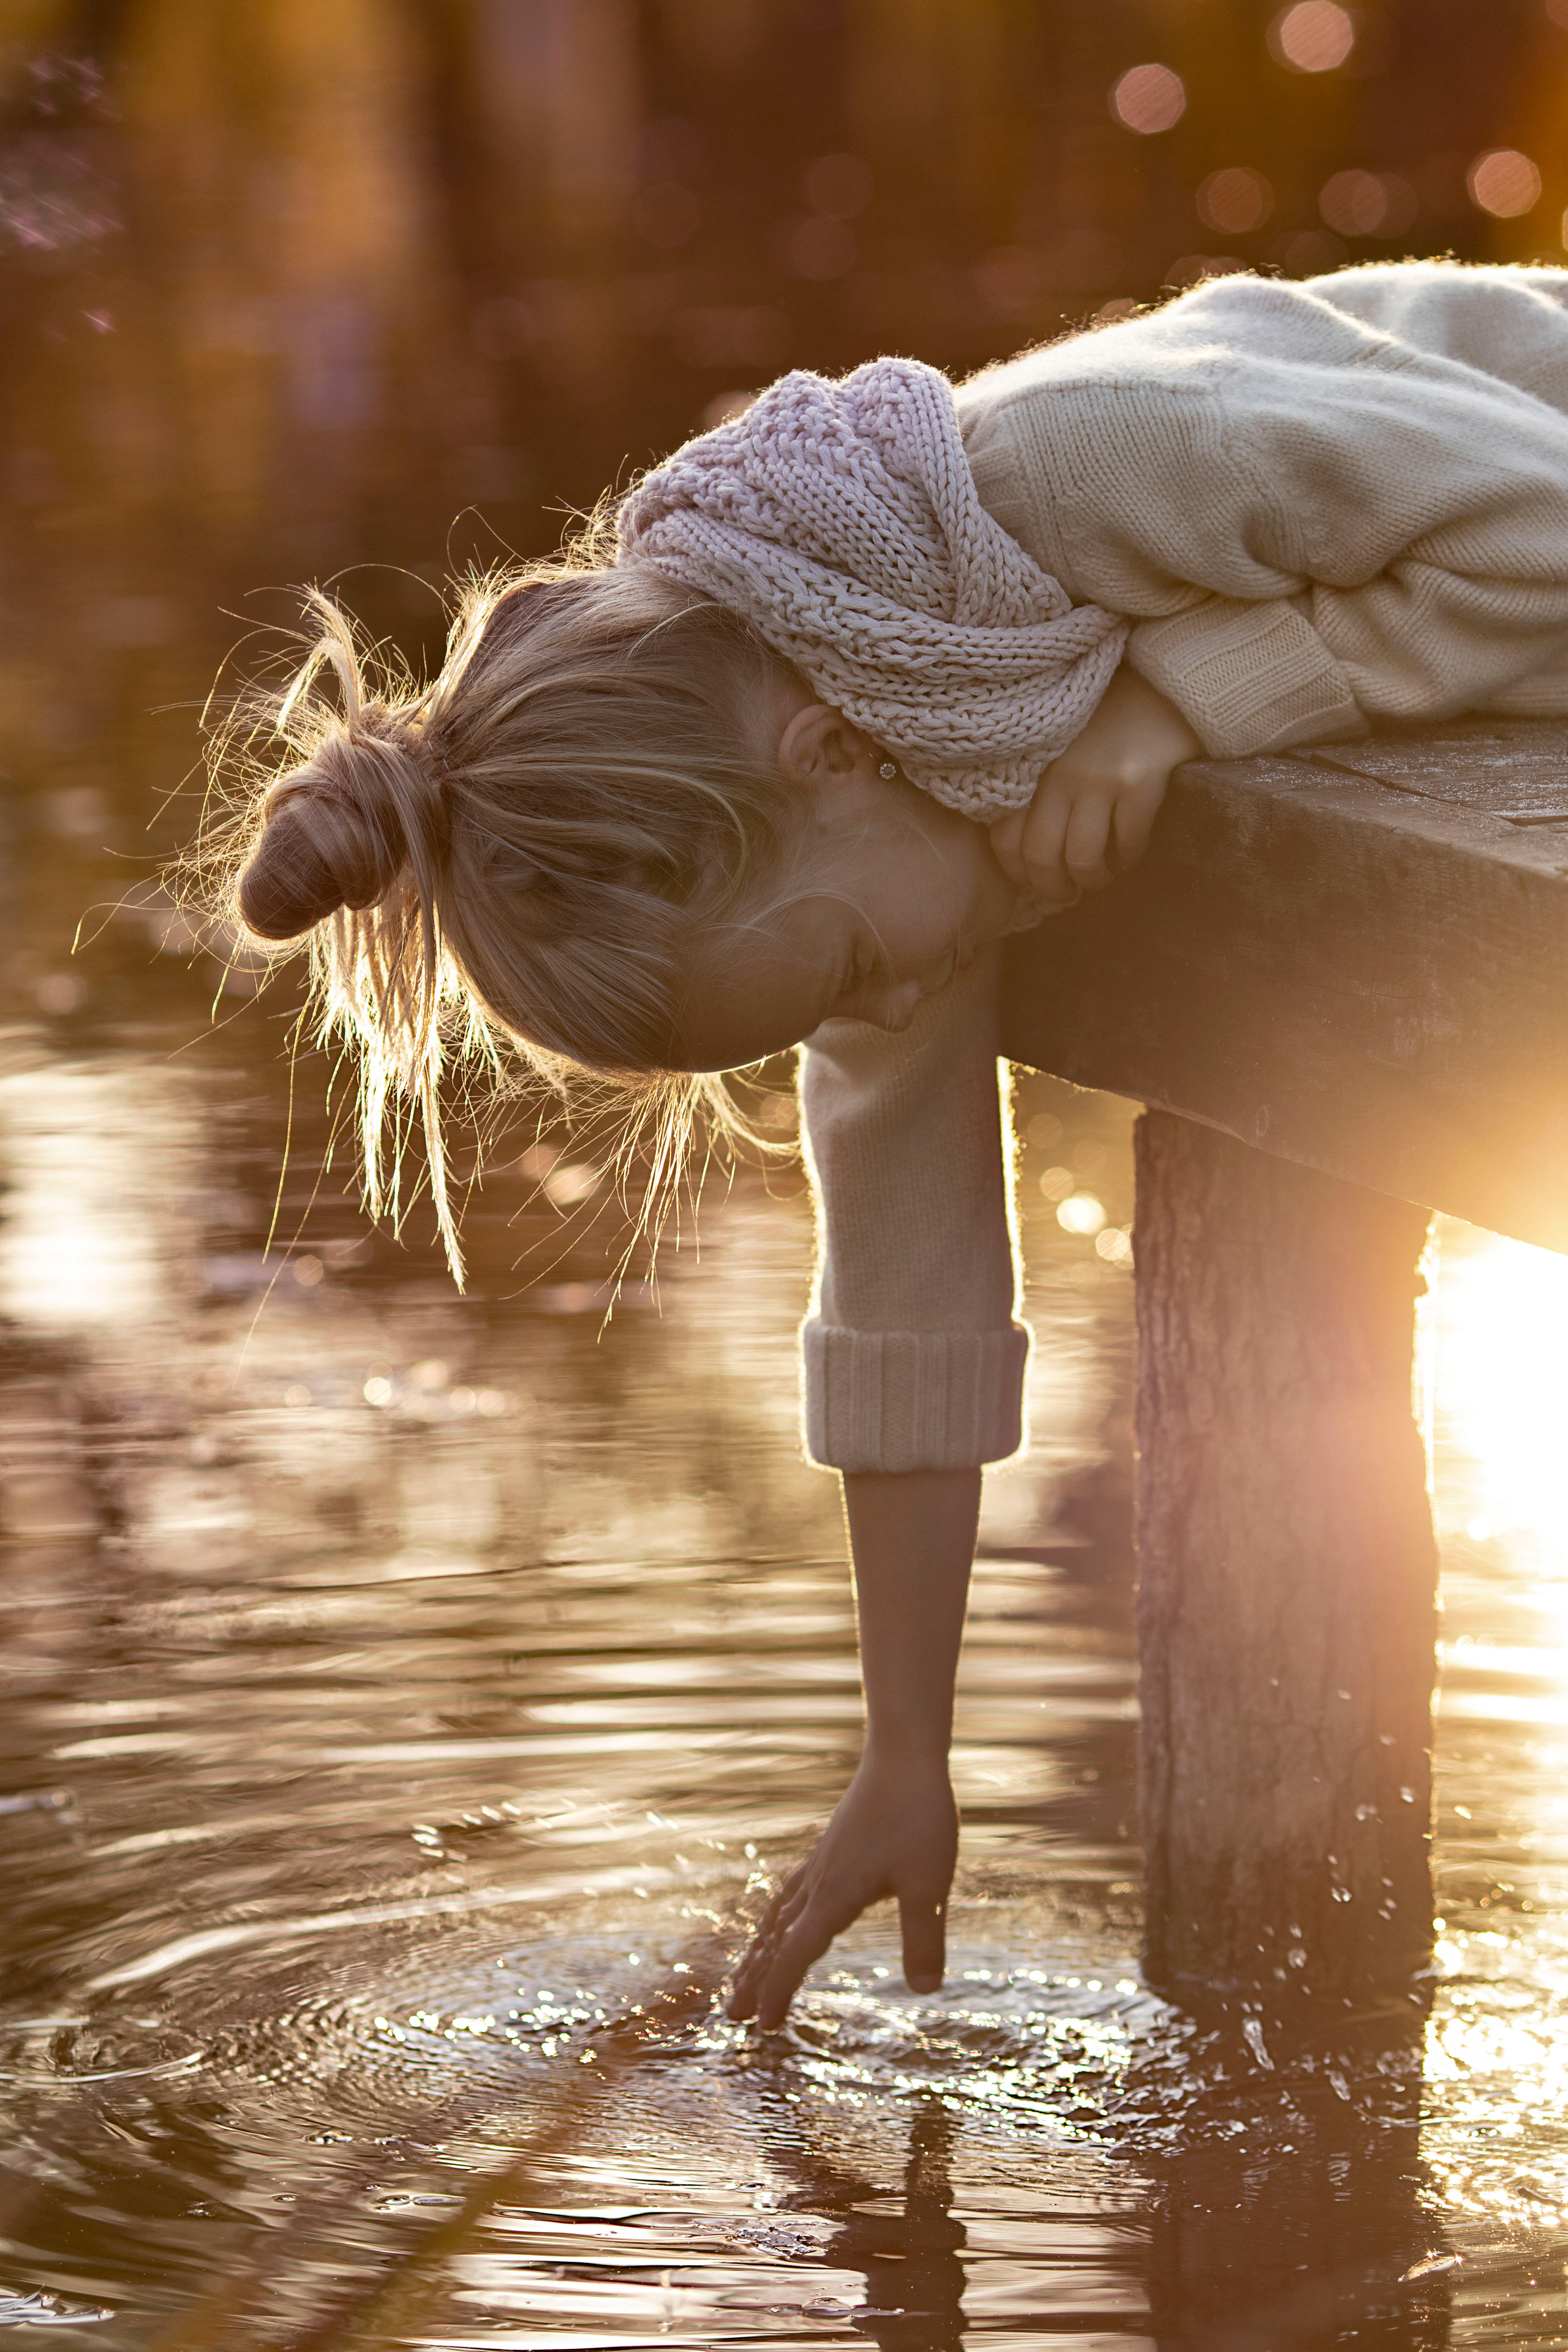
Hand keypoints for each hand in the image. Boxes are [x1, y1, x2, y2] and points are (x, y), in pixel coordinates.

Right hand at [726, 1752, 957, 2028]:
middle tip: (731, 2015)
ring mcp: (821, 1863)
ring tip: (744, 1973)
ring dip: (760, 1949)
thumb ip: (924, 1940)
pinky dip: (777, 1916)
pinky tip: (782, 1915)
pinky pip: (791, 1891)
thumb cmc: (918, 1817)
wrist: (903, 1757)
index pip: (794, 1954)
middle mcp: (818, 1883)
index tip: (762, 2026)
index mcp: (834, 1897)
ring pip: (778, 1915)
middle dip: (754, 1978)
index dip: (777, 1991)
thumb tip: (924, 1991)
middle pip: (775, 1939)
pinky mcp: (832, 1848)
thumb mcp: (929, 1886)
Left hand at [988, 666, 1200, 908]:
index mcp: (1030, 768)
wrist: (1162, 685)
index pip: (1005, 841)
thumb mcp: (1054, 748)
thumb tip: (1024, 853)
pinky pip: (1128, 843)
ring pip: (1083, 860)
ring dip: (1093, 881)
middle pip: (1041, 858)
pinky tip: (1129, 857)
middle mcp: (1056, 775)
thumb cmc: (1103, 721)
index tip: (1035, 882)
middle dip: (1055, 889)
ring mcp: (1097, 779)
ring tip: (1101, 878)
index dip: (1019, 874)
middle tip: (1068, 893)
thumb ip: (1033, 788)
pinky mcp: (1138, 784)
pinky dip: (1128, 861)